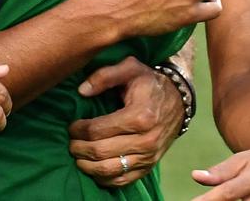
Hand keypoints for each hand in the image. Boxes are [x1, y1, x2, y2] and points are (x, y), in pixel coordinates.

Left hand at [67, 57, 183, 187]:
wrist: (178, 100)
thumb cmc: (150, 83)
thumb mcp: (130, 68)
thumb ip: (104, 76)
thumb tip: (81, 91)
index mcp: (139, 116)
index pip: (98, 130)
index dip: (78, 130)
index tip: (71, 126)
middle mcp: (146, 140)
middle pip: (100, 151)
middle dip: (79, 148)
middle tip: (70, 142)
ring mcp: (148, 156)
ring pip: (109, 170)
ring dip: (87, 165)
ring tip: (77, 155)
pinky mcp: (149, 166)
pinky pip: (122, 181)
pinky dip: (103, 178)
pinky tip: (93, 168)